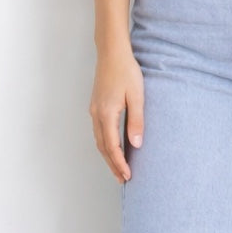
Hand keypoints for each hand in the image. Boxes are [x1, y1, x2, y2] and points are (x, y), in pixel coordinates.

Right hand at [91, 44, 144, 183]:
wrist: (112, 53)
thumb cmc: (126, 71)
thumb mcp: (137, 96)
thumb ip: (136, 121)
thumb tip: (136, 144)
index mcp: (106, 114)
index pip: (112, 146)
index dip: (119, 163)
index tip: (128, 176)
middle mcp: (97, 114)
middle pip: (103, 147)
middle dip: (112, 165)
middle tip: (122, 180)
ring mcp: (94, 110)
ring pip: (99, 140)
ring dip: (108, 156)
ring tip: (118, 169)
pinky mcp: (96, 106)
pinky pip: (99, 132)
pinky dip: (105, 145)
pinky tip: (113, 148)